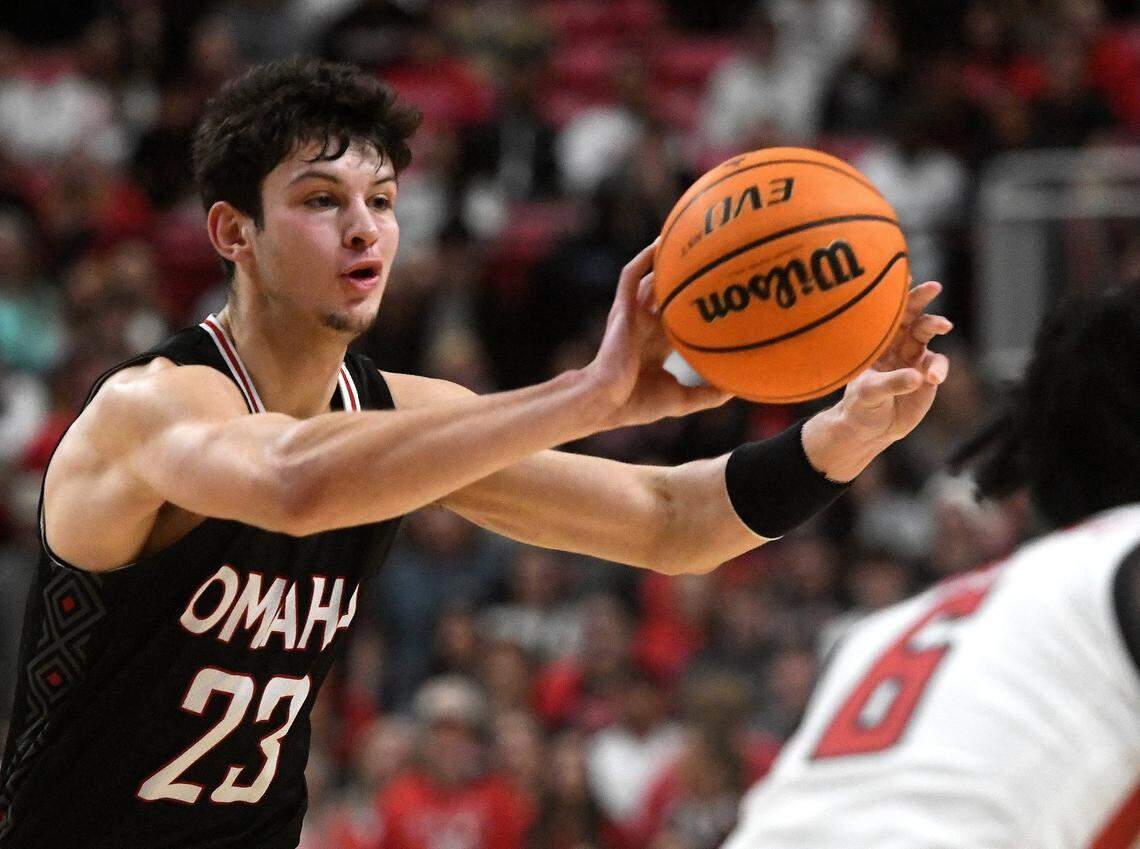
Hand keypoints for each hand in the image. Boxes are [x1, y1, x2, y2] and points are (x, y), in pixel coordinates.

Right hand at [584, 240, 730, 428]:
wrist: (607, 401)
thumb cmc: (638, 403)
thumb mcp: (683, 399)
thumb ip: (709, 395)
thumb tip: (737, 389)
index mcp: (659, 345)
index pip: (683, 320)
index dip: (700, 308)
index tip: (727, 298)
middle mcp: (648, 326)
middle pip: (670, 295)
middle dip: (687, 280)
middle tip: (715, 260)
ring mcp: (634, 315)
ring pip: (650, 280)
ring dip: (665, 261)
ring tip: (686, 239)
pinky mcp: (621, 309)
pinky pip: (630, 277)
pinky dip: (643, 259)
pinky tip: (660, 243)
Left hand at [837, 280, 952, 441]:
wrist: (870, 428)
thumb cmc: (860, 404)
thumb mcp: (869, 393)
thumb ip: (892, 383)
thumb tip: (918, 376)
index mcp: (875, 341)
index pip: (884, 312)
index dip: (894, 293)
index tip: (903, 273)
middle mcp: (896, 344)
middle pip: (911, 314)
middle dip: (922, 298)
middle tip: (934, 287)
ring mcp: (913, 357)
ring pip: (927, 332)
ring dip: (934, 325)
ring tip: (943, 326)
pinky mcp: (927, 375)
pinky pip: (938, 364)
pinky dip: (938, 368)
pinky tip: (933, 378)